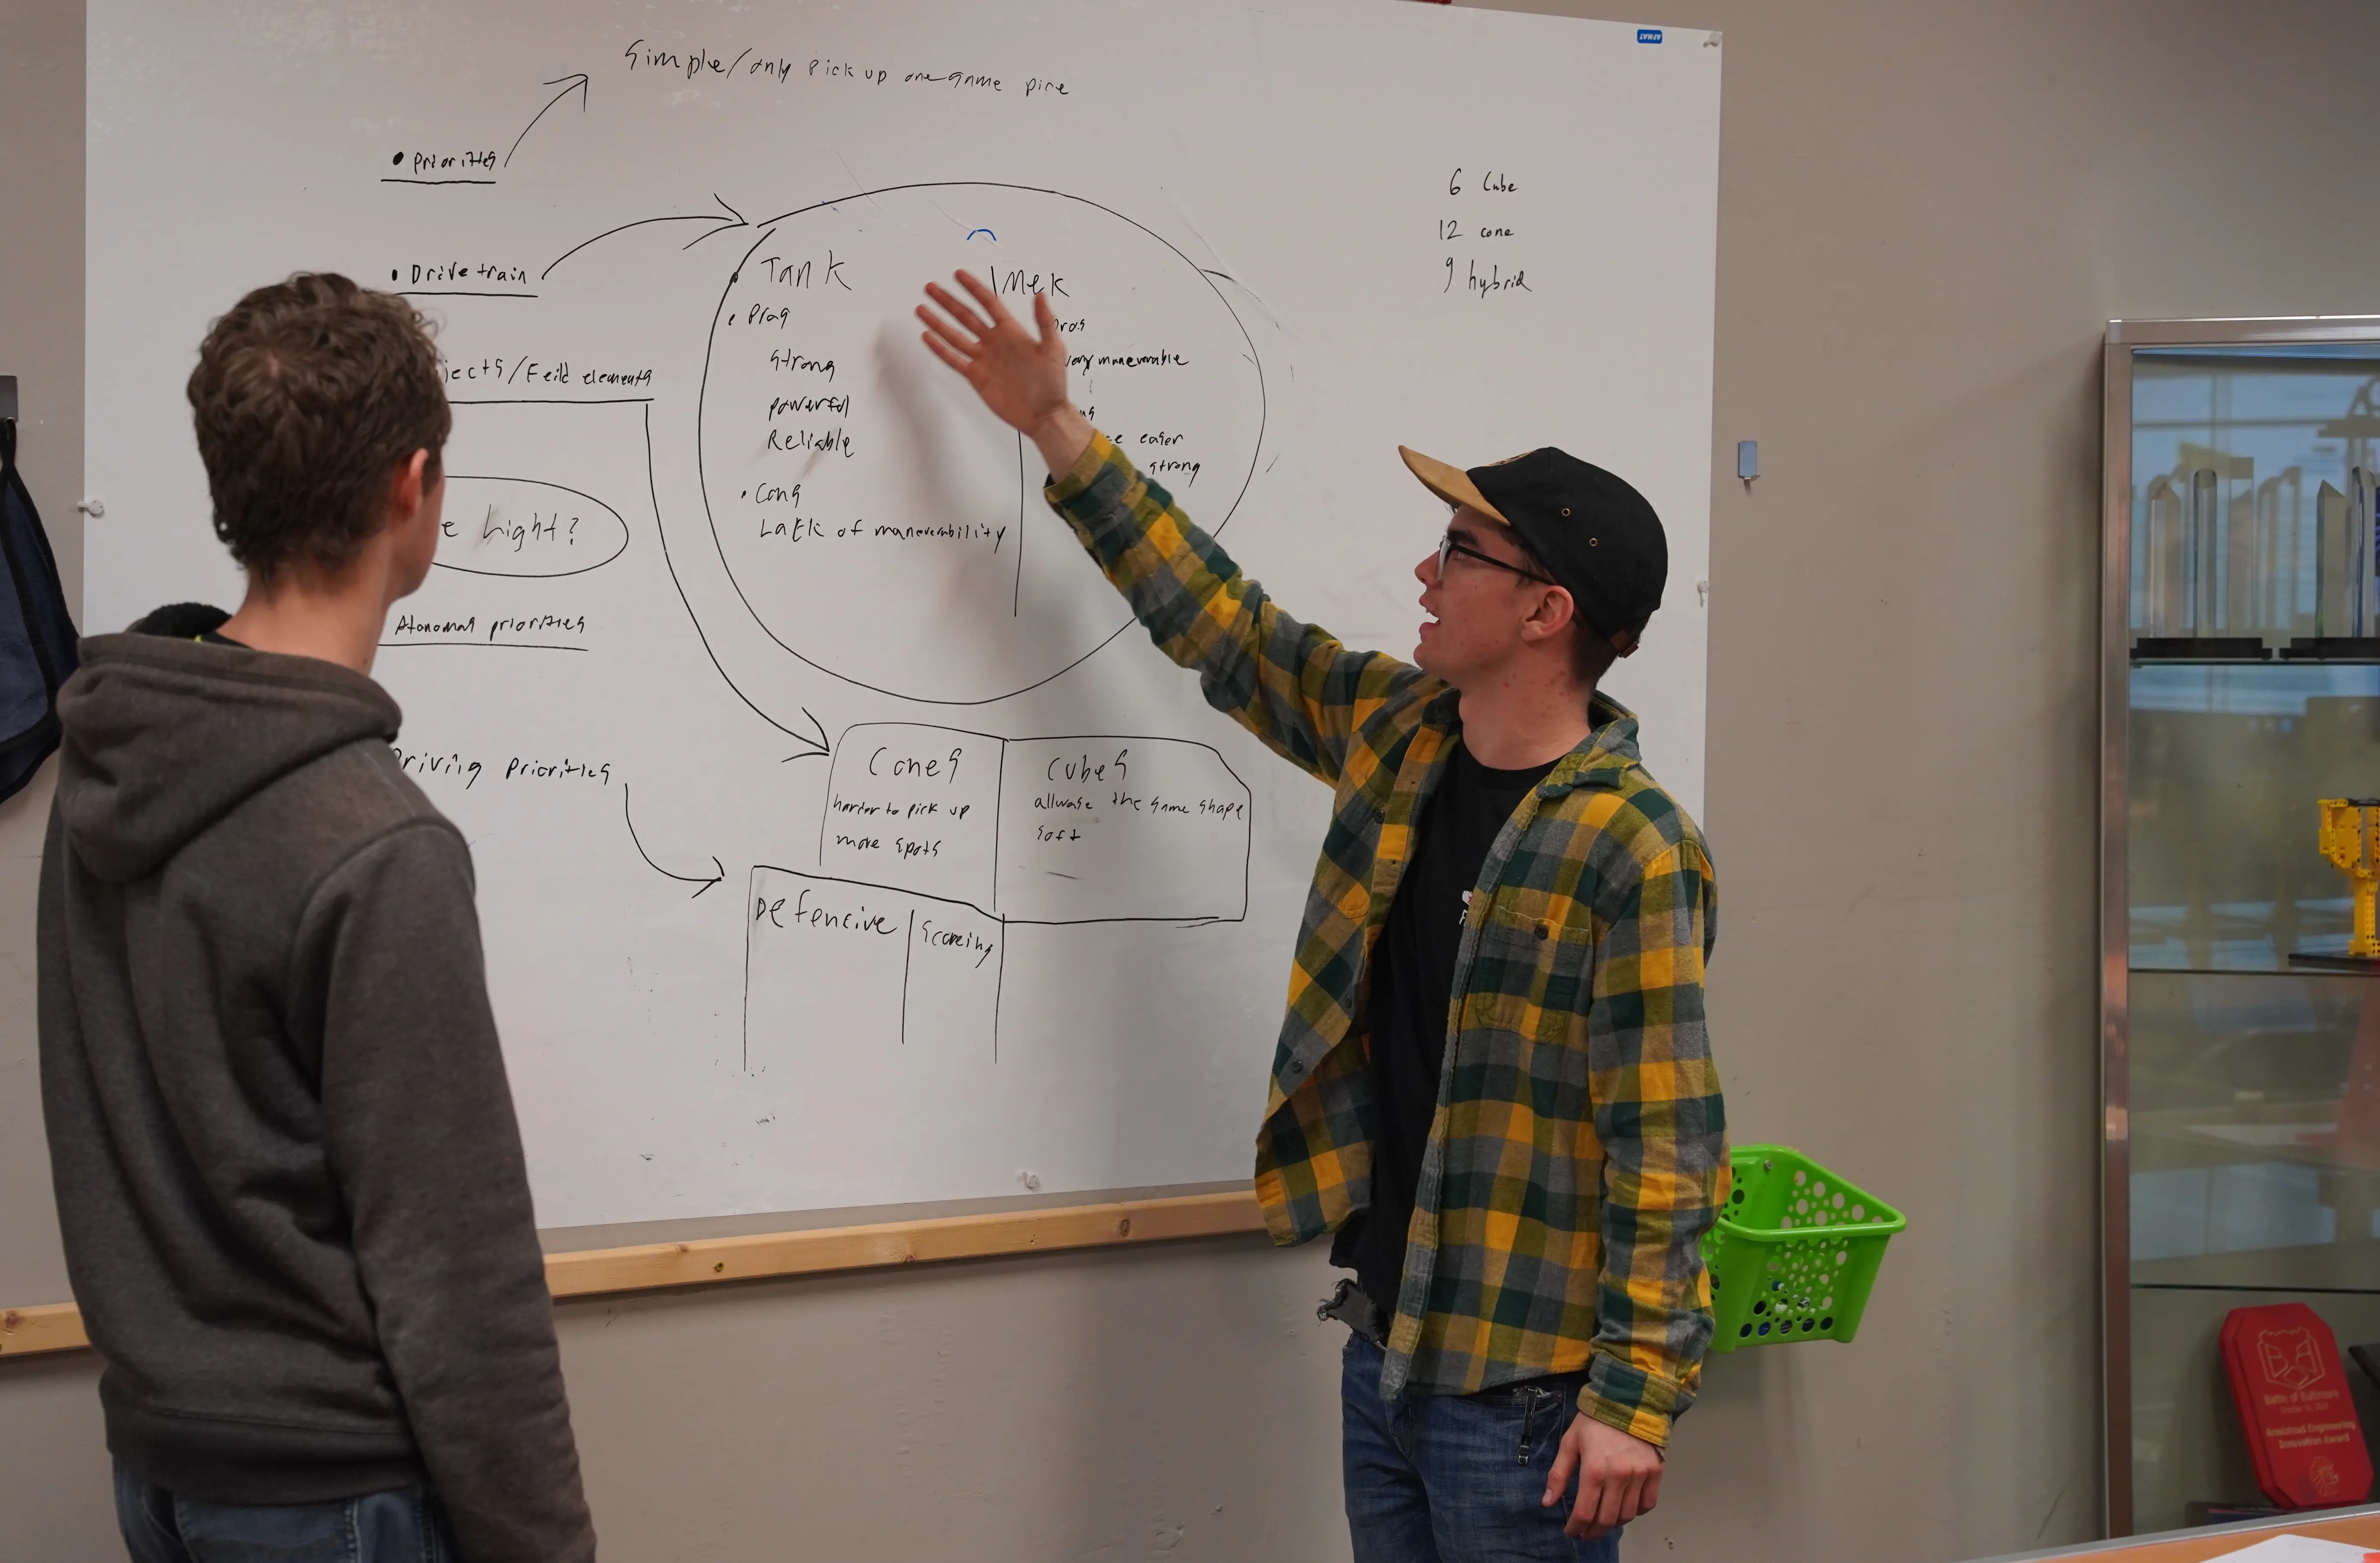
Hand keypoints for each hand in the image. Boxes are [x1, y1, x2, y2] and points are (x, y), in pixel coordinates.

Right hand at [917, 271, 1092, 473]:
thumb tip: (1040, 294)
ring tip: (920, 308)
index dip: (973, 288)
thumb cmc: (1053, 383)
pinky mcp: (976, 377)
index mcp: (1011, 331)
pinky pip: (954, 359)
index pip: (988, 303)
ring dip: (938, 322)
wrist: (1044, 415)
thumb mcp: (1054, 349)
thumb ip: (1045, 322)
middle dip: (948, 301)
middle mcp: (994, 341)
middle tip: (930, 287)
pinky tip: (927, 336)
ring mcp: (983, 359)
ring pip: (955, 335)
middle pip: (965, 316)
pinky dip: (940, 348)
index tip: (958, 274)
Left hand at [1542, 1412, 1662, 1538]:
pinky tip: (1625, 1508)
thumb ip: (1558, 1474)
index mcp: (1594, 1470)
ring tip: (1603, 1521)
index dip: (1576, 1527)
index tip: (1571, 1531)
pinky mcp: (1655, 1472)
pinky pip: (1648, 1504)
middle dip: (1593, 1531)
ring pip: (1627, 1515)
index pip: (1584, 1511)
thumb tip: (1547, 1502)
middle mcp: (1619, 1476)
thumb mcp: (1569, 1443)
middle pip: (1606, 1519)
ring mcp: (1639, 1475)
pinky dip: (1636, 1512)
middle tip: (1586, 1532)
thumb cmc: (1594, 1421)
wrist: (1627, 1400)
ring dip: (1613, 1523)